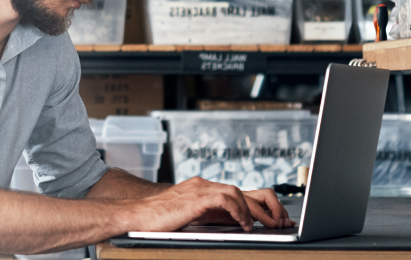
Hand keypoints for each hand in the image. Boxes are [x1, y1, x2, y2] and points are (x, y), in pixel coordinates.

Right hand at [117, 177, 293, 231]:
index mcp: (201, 188)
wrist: (135, 215)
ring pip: (237, 192)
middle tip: (275, 222)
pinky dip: (239, 211)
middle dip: (262, 206)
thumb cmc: (156, 219)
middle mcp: (202, 184)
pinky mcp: (196, 197)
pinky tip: (243, 223)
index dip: (255, 205)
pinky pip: (226, 199)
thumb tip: (230, 223)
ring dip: (254, 210)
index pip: (235, 192)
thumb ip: (207, 215)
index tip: (267, 219)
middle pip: (241, 189)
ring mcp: (199, 189)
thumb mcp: (188, 216)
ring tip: (263, 225)